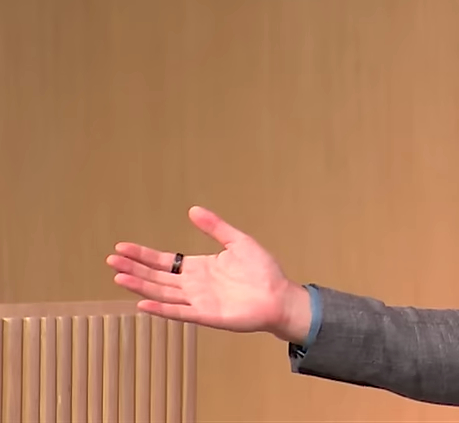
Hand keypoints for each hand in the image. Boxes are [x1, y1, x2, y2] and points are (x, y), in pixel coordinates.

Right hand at [106, 206, 311, 342]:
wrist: (279, 296)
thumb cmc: (262, 271)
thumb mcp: (238, 242)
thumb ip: (215, 228)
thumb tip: (193, 210)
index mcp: (199, 268)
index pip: (164, 261)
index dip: (143, 255)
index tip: (122, 247)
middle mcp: (193, 285)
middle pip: (157, 277)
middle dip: (134, 268)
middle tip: (111, 260)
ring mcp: (197, 301)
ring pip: (162, 293)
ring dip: (140, 286)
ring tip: (118, 276)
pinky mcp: (206, 315)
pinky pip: (179, 312)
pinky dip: (161, 308)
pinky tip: (142, 304)